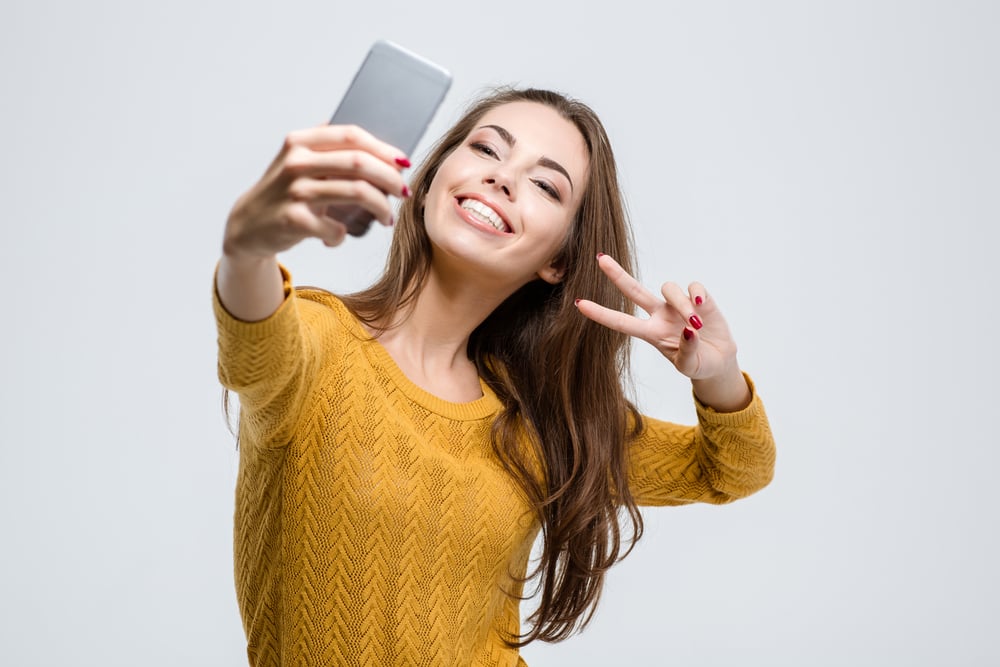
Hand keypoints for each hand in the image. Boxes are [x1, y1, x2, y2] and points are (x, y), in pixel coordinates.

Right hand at [223, 124, 410, 259]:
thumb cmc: (285, 193)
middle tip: (403, 192)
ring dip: (380, 207)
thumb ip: (332, 152)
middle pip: (359, 163)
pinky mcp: (293, 220)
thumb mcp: (301, 163)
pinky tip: (337, 236)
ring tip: (385, 218)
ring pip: (356, 192)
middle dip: (390, 178)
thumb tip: (386, 154)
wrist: (248, 225)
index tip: (403, 163)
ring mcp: (294, 190)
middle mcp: (296, 162)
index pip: (351, 135)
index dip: (383, 148)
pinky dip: (341, 235)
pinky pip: (336, 228)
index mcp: (300, 141)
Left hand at [576, 254, 749, 409]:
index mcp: (651, 333)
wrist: (720, 359)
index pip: (621, 322)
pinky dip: (696, 293)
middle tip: (599, 259)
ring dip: (682, 304)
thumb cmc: (699, 364)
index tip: (579, 304)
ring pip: (669, 289)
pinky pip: (693, 287)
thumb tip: (690, 330)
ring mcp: (677, 305)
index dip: (601, 314)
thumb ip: (687, 350)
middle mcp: (659, 315)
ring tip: (696, 325)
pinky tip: (702, 305)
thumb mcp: (690, 366)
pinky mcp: (698, 298)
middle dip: (617, 275)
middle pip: (633, 291)